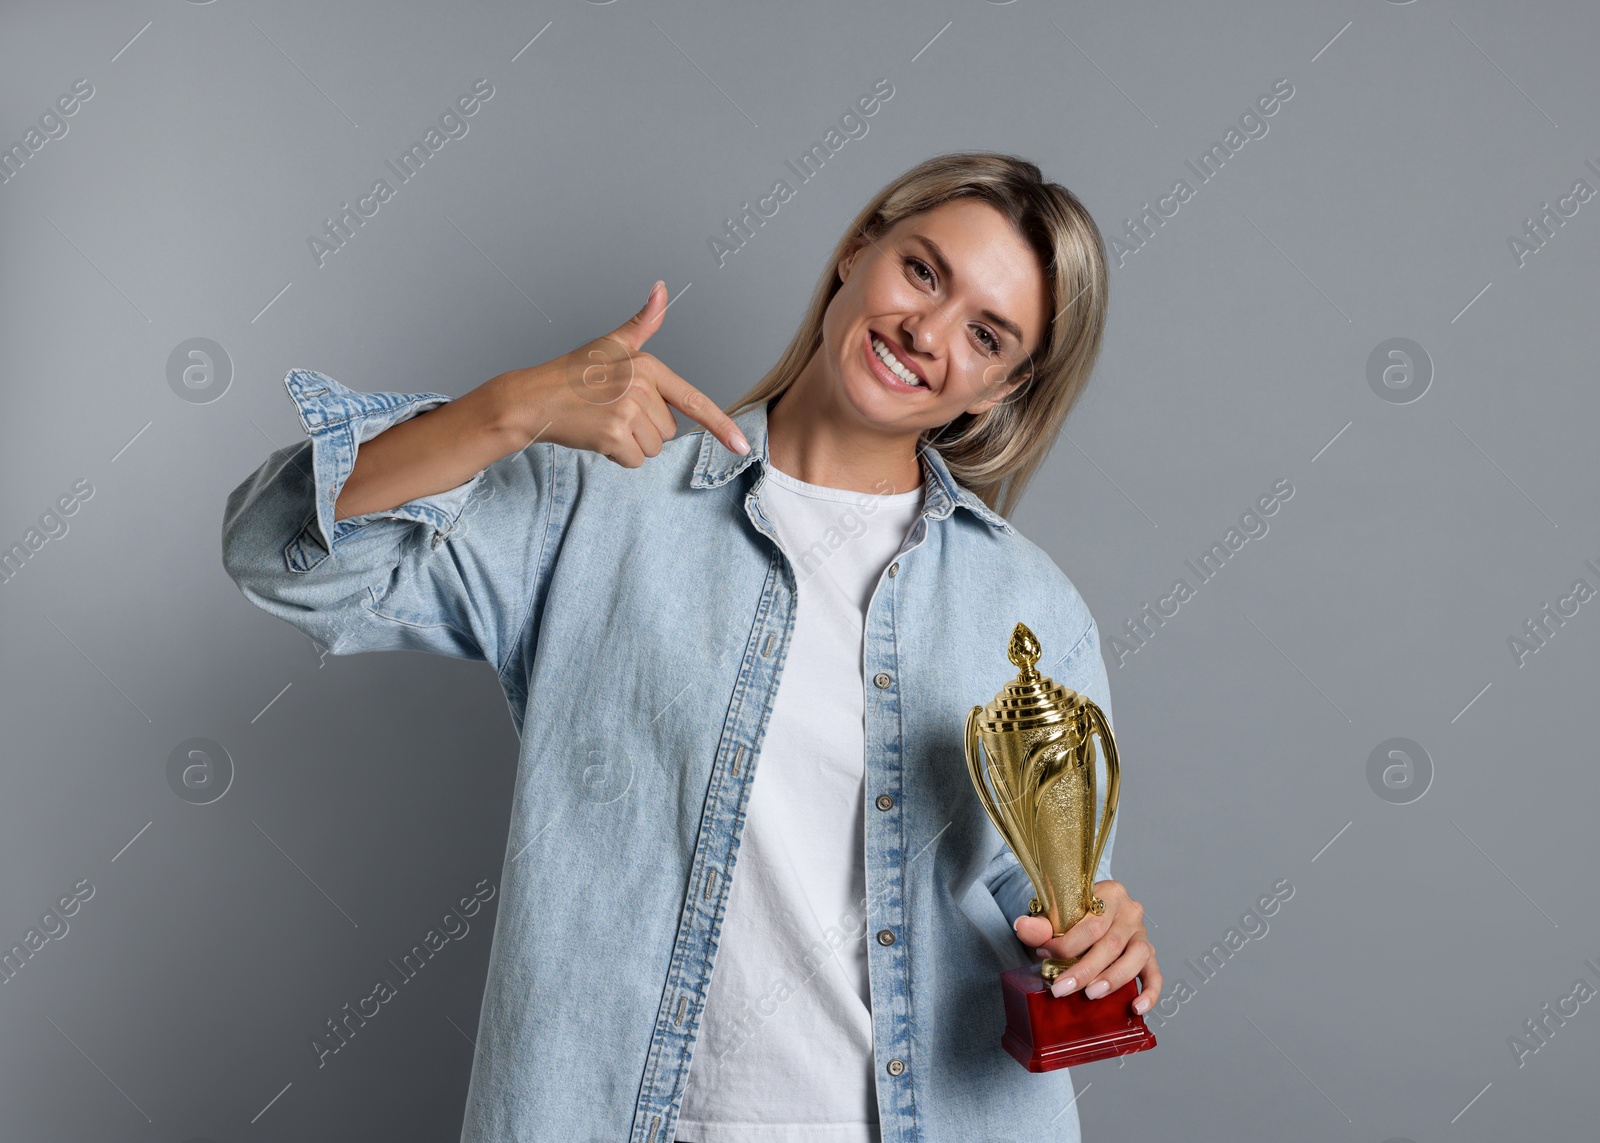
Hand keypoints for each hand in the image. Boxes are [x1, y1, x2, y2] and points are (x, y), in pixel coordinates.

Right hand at [491, 280, 749, 466]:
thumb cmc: (572, 373)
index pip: (692, 400)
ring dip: (630, 444)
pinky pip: (634, 460)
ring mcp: (627, 411)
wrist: (532, 399)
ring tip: (603, 422)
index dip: (721, 426)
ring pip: (652, 448)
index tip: (742, 446)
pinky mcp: (613, 435)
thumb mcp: (611, 344)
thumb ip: (642, 323)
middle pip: (667, 430)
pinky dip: (617, 456)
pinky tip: (597, 436)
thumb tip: (661, 288)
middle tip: (611, 411)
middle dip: (643, 429)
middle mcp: (641, 386)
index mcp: (647, 366)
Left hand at [1013, 879, 1161, 1015]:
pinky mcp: (1150, 956)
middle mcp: (1131, 912)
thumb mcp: (1054, 914)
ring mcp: (1143, 935)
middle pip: (1111, 944)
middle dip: (1084, 970)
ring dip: (1113, 979)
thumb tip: (1022, 927)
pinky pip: (1155, 975)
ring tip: (1091, 995)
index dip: (1067, 944)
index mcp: (1110, 894)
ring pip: (1136, 958)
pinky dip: (1150, 993)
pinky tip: (1136, 1008)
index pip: (1091, 923)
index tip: (1044, 954)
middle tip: (1061, 988)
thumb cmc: (1072, 914)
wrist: (1086, 912)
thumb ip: (1040, 923)